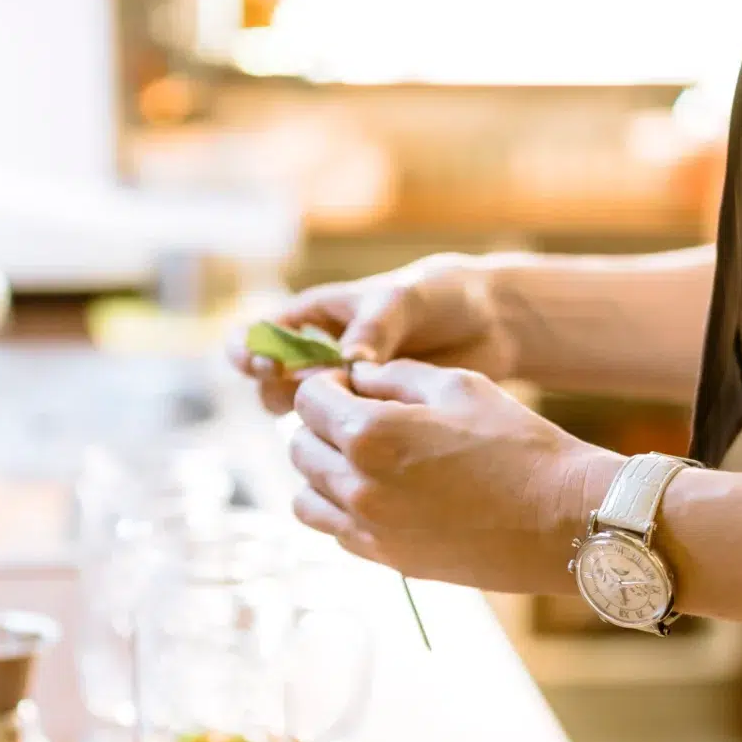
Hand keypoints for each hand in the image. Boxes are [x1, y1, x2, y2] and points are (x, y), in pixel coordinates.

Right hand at [226, 254, 519, 414]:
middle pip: (273, 384)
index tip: (269, 365)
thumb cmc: (440, 295)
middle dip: (281, 393)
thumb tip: (348, 362)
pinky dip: (347, 442)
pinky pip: (346, 438)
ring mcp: (346, 392)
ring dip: (313, 422)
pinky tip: (363, 446)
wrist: (489, 322)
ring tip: (342, 419)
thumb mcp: (406, 300)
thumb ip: (376, 327)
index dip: (251, 352)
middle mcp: (321, 356)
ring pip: (306, 416)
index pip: (261, 335)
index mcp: (317, 317)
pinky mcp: (374, 419)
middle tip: (308, 395)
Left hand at [288, 360, 623, 592]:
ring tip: (366, 459)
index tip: (355, 385)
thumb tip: (357, 377)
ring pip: (306, 495)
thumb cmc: (518, 444)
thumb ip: (394, 375)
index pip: (307, 401)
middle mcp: (357, 486)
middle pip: (299, 447)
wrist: (561, 519)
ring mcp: (369, 530)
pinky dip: (342, 508)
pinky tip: (381, 492)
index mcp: (369, 434)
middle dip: (323, 425)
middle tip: (363, 418)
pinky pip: (335, 530)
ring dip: (324, 470)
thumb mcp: (457, 385)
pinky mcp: (387, 559)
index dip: (328, 385)